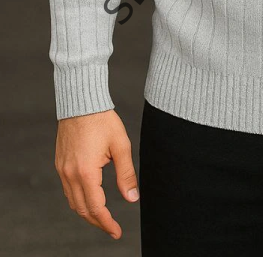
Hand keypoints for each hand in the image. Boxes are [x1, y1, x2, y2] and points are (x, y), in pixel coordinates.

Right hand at [54, 108, 138, 239]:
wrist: (81, 101)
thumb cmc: (102, 120)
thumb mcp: (121, 146)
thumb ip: (126, 174)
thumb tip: (132, 198)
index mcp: (86, 172)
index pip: (96, 208)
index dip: (107, 223)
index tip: (117, 232)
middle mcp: (70, 174)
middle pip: (82, 209)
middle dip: (97, 222)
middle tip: (112, 228)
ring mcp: (62, 170)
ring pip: (73, 201)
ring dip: (87, 212)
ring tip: (102, 216)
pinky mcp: (60, 163)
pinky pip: (68, 190)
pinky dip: (78, 199)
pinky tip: (90, 197)